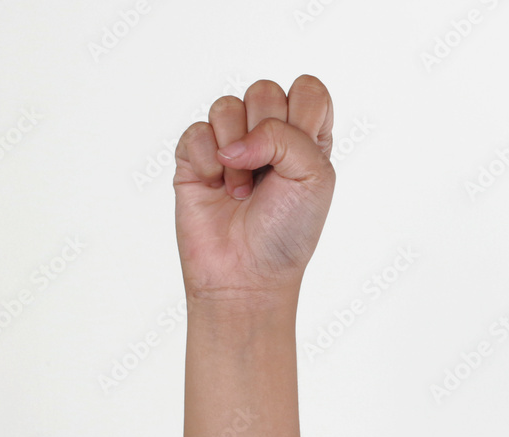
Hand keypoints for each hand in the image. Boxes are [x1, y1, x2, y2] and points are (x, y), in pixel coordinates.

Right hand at [173, 75, 335, 310]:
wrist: (246, 274)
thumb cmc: (287, 232)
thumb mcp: (314, 177)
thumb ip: (286, 136)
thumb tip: (234, 142)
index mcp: (305, 136)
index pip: (307, 89)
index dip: (302, 115)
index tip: (300, 156)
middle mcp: (267, 134)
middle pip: (264, 91)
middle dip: (266, 136)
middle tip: (267, 177)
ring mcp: (228, 144)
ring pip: (226, 106)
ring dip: (236, 154)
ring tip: (241, 190)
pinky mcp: (194, 158)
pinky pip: (196, 131)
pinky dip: (207, 161)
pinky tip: (215, 187)